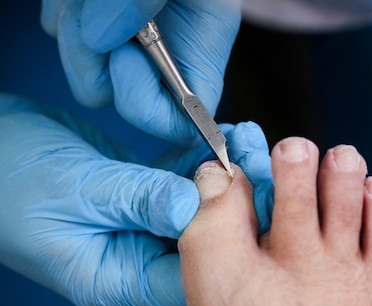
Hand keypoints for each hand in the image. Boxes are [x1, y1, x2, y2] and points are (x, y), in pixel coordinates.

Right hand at [0, 93, 272, 305]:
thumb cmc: (7, 179)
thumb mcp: (78, 190)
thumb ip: (139, 198)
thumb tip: (196, 204)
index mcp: (116, 281)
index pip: (190, 278)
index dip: (229, 242)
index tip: (255, 200)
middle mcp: (134, 261)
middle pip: (204, 244)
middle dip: (236, 203)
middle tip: (259, 163)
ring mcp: (140, 230)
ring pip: (198, 211)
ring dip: (224, 177)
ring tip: (247, 141)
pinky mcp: (140, 200)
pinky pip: (181, 187)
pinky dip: (200, 164)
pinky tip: (222, 139)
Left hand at [40, 0, 239, 145]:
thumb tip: (103, 37)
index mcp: (200, 43)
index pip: (185, 117)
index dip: (148, 106)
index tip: (124, 59)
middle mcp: (165, 45)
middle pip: (117, 96)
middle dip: (94, 59)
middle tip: (93, 12)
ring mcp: (126, 34)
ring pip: (83, 64)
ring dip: (73, 23)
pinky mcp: (93, 19)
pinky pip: (59, 32)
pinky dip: (61, 8)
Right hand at [180, 138, 371, 305]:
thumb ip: (212, 243)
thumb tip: (217, 186)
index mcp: (274, 272)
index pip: (277, 185)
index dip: (278, 160)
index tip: (277, 158)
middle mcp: (330, 269)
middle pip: (335, 181)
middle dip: (324, 160)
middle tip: (317, 157)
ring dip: (370, 187)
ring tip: (362, 185)